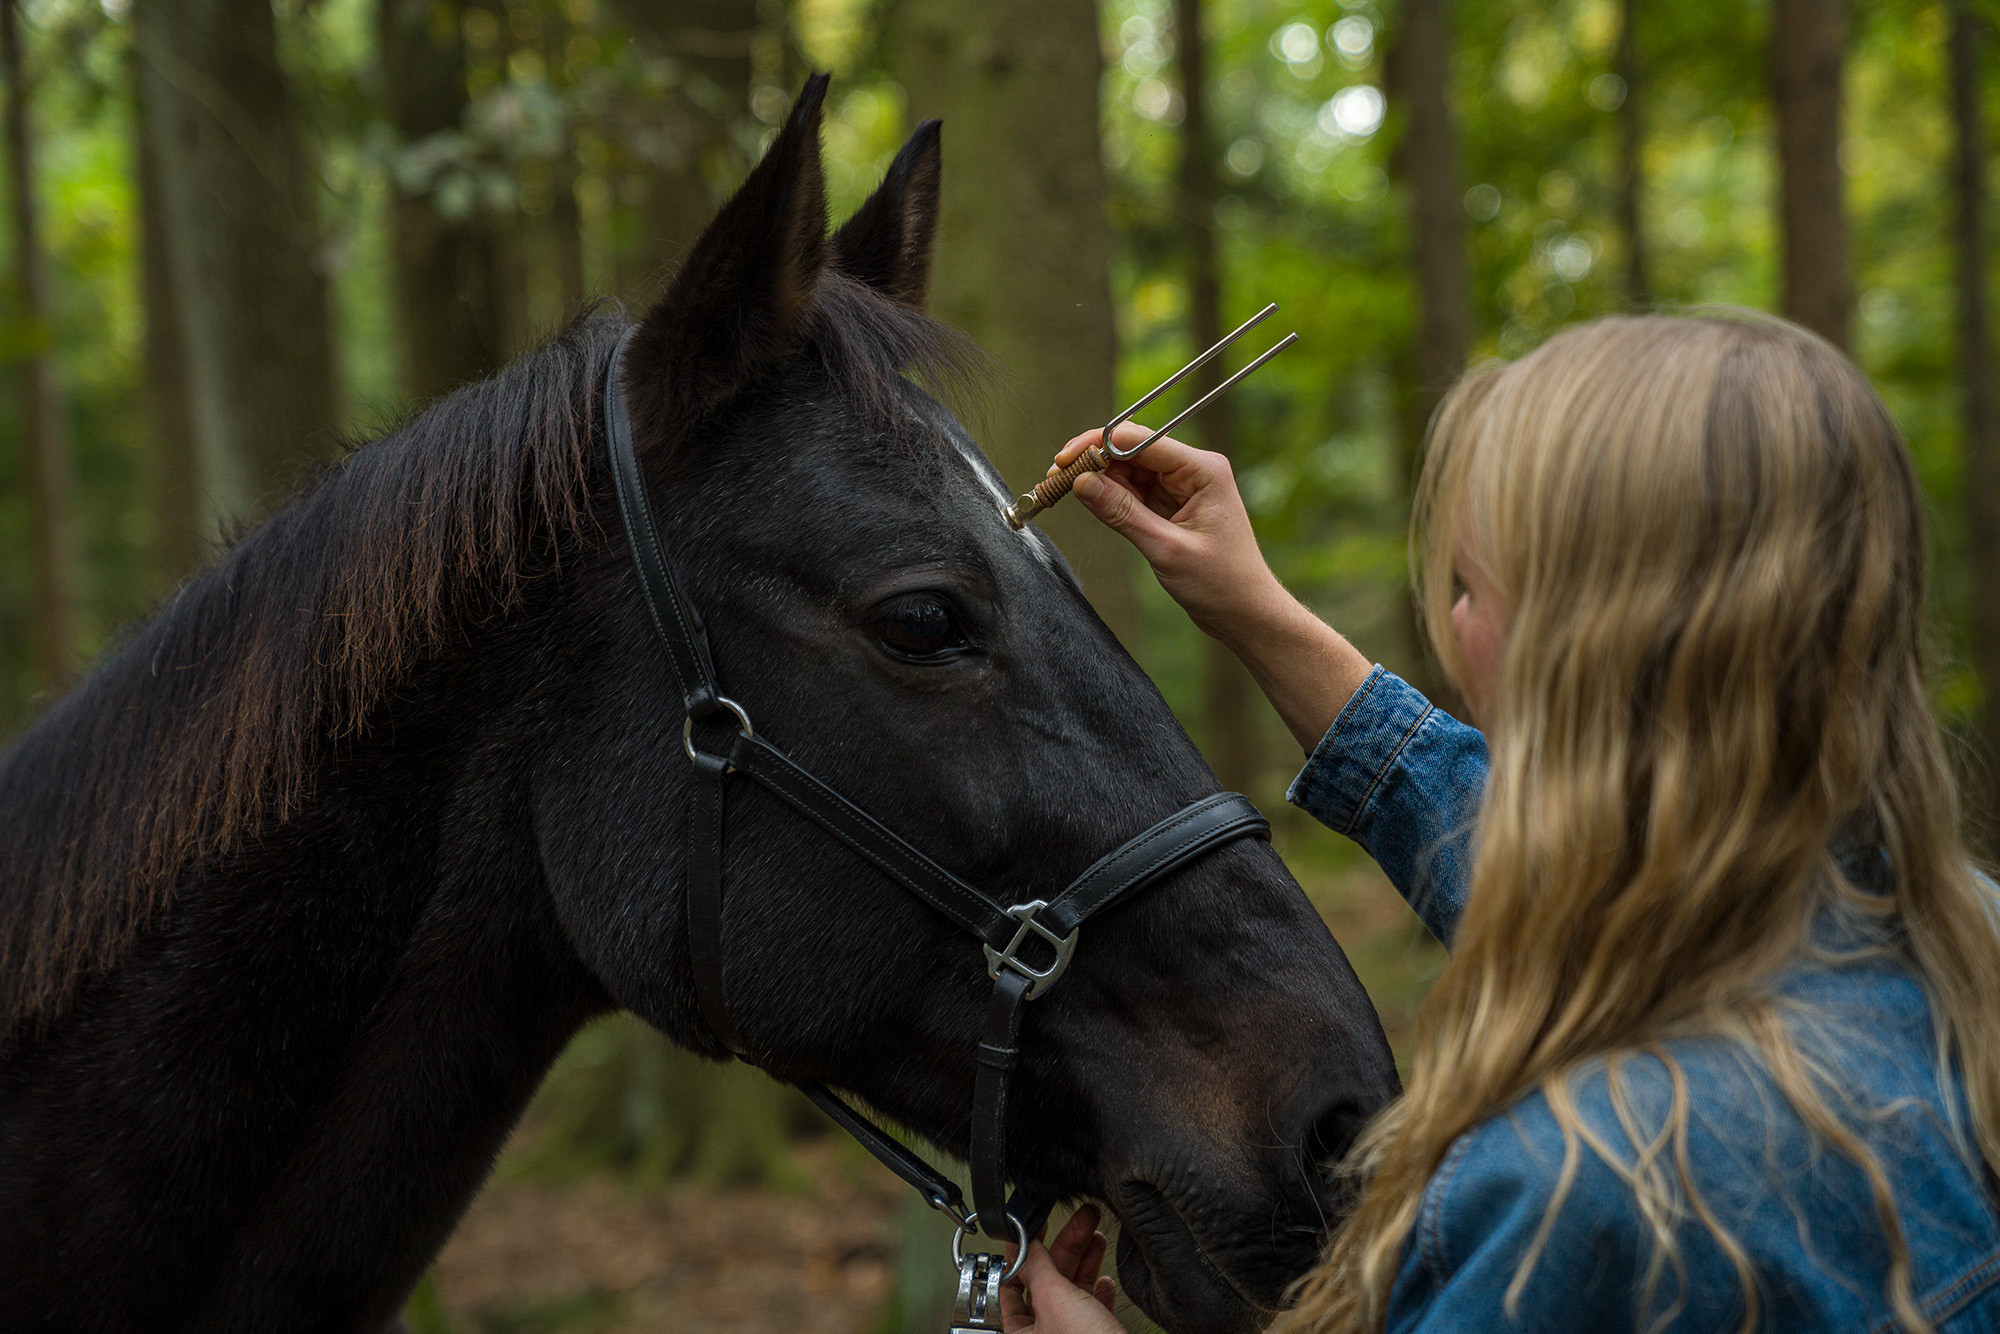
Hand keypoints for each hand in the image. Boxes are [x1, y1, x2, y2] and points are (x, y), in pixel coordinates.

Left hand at [999, 1204, 1120, 1333]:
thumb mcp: (1054, 1299)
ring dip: (1084, 1263)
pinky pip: (1090, 1311)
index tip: (1036, 1229)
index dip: (1024, 1252)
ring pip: (1070, 1293)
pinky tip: (1106, 1281)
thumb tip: (1024, 1245)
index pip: (1010, 1284)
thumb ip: (1037, 1268)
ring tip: (1097, 1238)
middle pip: (1045, 1283)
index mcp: (1018, 1333)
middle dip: (1065, 1249)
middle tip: (1080, 1223)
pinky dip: (1098, 1292)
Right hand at [1056, 423, 1285, 645]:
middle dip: (1092, 460)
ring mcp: (1182, 489)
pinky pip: (1134, 492)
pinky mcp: (1172, 507)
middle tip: (1054, 475)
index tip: (1064, 460)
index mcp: (1202, 470)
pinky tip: (1086, 500)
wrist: (1246, 614)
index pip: (1141, 441)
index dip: (1098, 446)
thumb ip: (1122, 513)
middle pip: (1131, 451)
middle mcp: (1193, 471)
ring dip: (1096, 478)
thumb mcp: (1166, 548)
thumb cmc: (1222, 583)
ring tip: (1061, 489)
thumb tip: (1082, 482)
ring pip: (1129, 471)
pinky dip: (1108, 496)